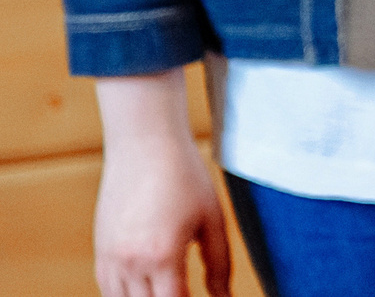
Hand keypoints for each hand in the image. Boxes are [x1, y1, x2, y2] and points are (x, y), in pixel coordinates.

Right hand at [94, 72, 230, 296]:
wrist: (145, 146)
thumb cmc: (185, 177)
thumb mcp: (213, 219)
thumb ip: (221, 264)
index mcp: (163, 256)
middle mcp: (131, 263)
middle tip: (188, 288)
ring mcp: (110, 259)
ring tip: (171, 286)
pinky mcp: (100, 252)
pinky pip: (108, 290)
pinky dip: (126, 295)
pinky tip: (148, 288)